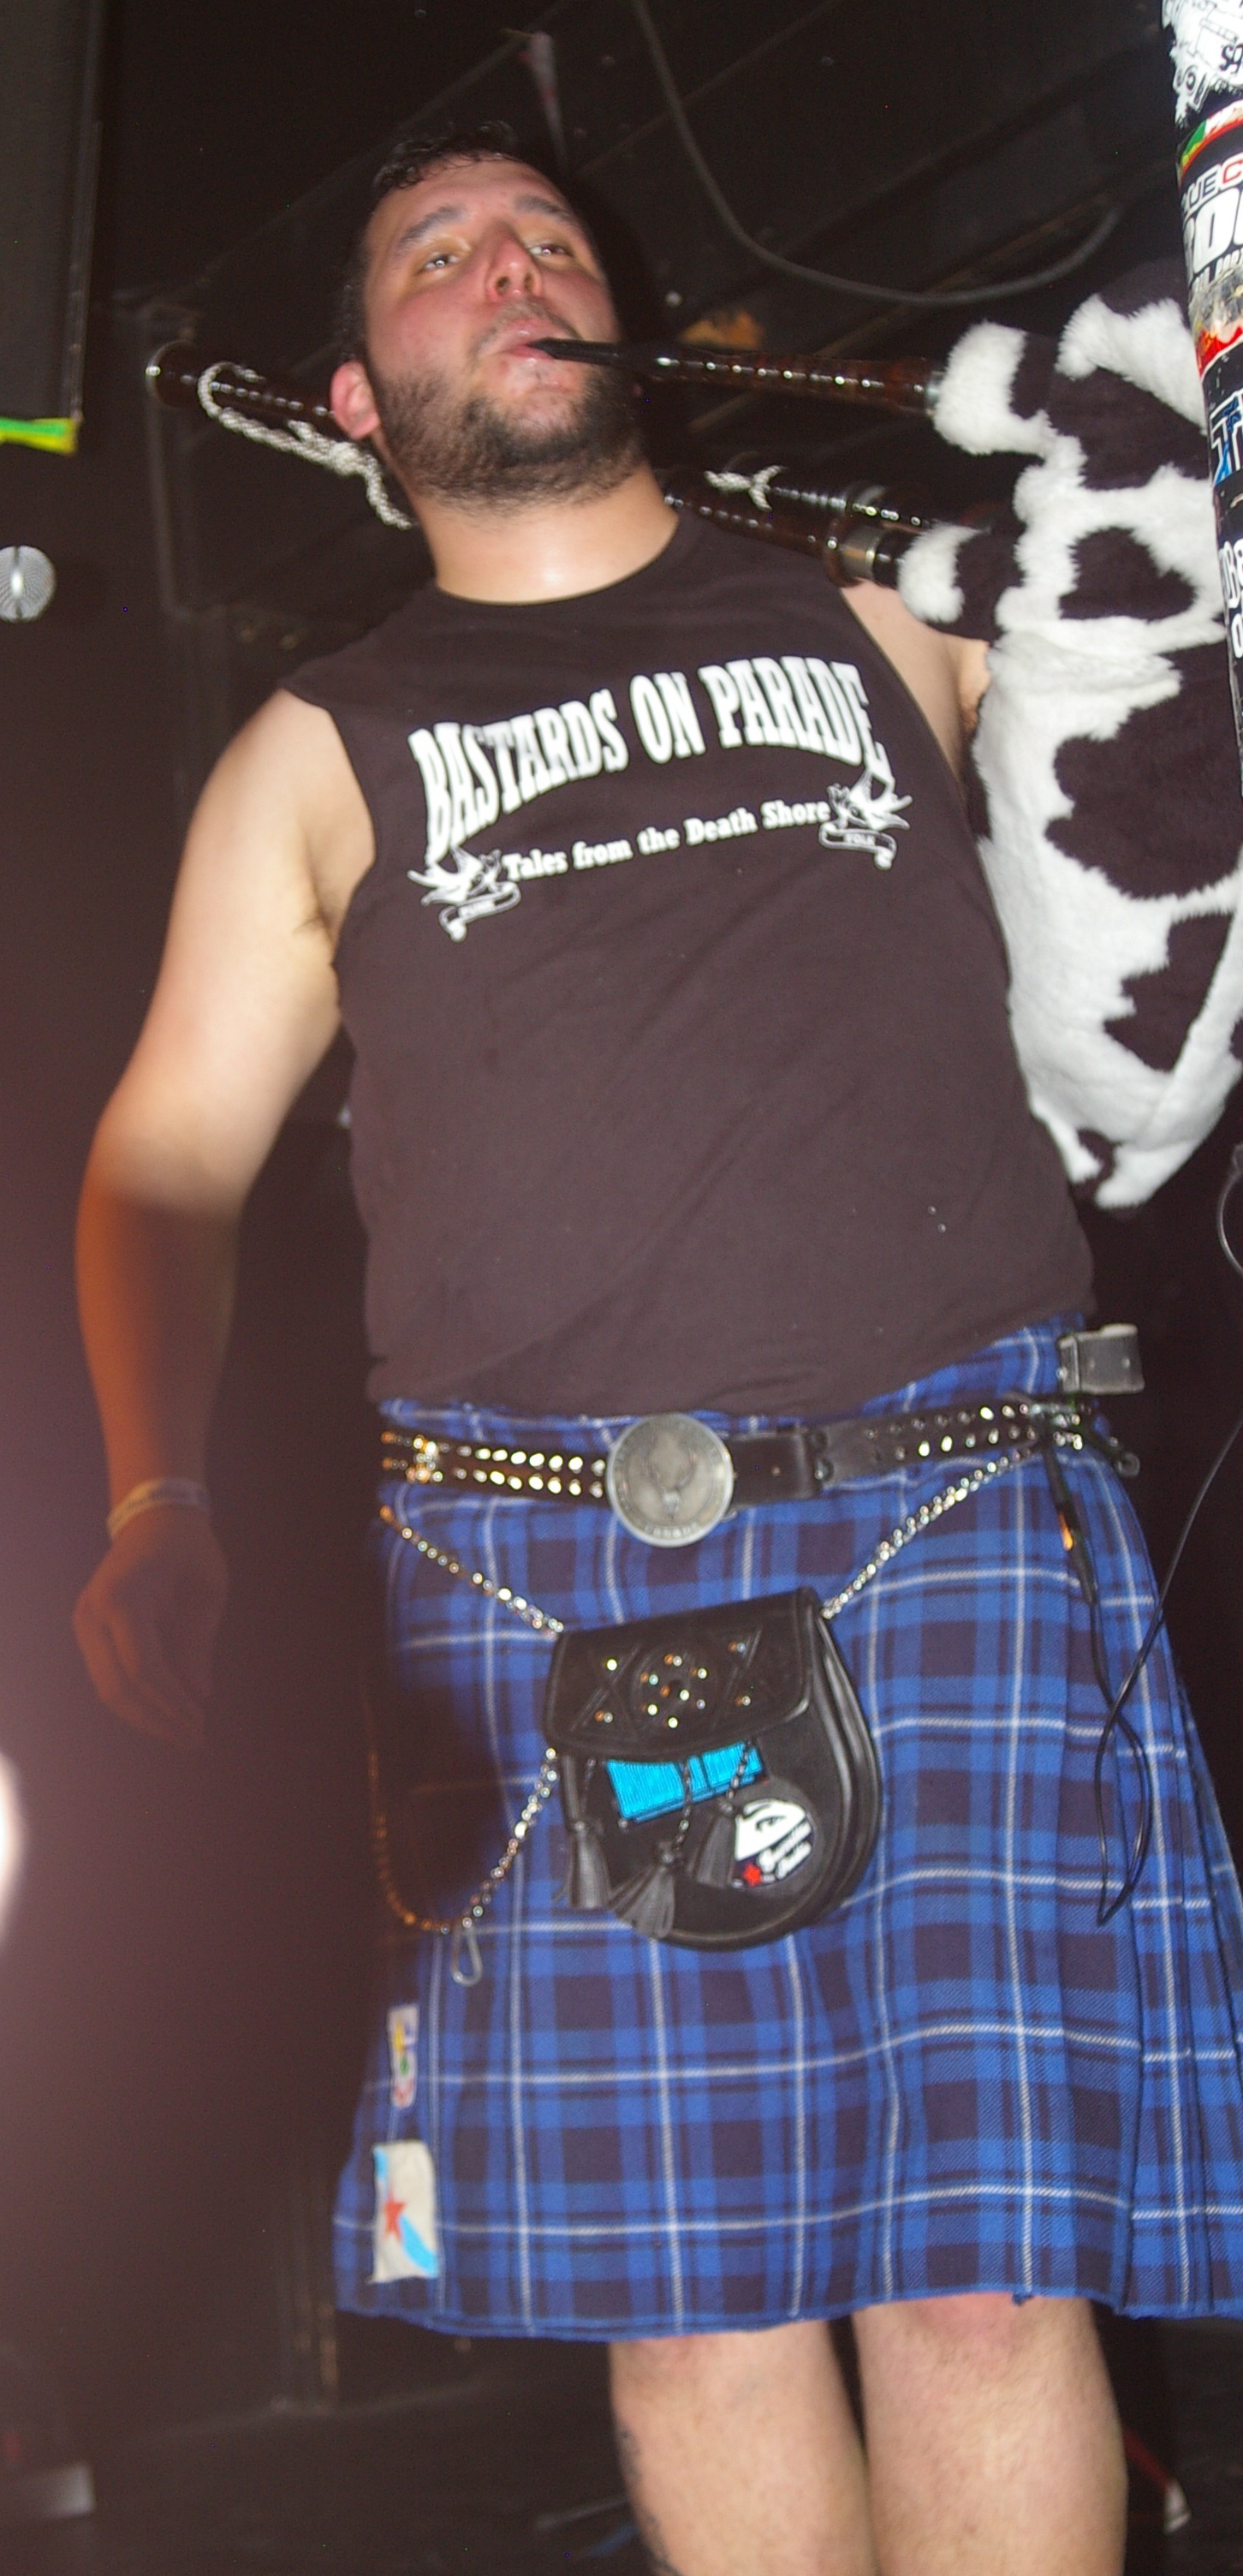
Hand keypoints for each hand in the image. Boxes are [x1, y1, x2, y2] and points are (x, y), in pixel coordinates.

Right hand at [73, 1506, 228, 1747]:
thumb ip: (197, 1642)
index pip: (142, 1665)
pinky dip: (136, 1701)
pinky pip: (108, 1677)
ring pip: (107, 1688)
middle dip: (157, 1718)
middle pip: (118, 1685)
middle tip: (193, 1739)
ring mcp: (85, 1622)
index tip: (199, 1721)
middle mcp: (93, 1612)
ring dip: (145, 1717)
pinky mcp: (89, 1632)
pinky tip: (164, 1715)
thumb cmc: (188, 1549)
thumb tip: (197, 1695)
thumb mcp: (206, 1590)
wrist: (154, 1518)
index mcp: (123, 1596)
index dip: (171, 1701)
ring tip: (182, 1735)